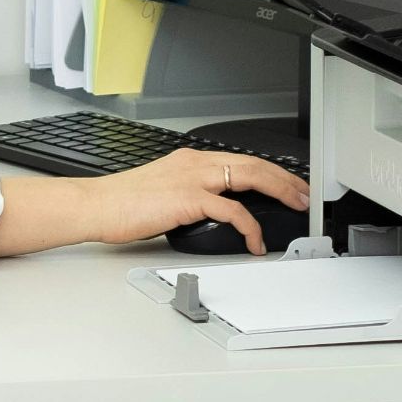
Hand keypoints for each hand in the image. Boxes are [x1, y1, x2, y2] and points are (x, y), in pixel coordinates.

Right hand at [86, 149, 310, 254]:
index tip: (288, 183)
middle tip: (305, 193)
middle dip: (285, 178)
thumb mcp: (163, 192)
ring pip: (249, 177)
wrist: (97, 205)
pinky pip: (232, 210)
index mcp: (190, 160)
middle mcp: (194, 163)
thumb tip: (212, 213)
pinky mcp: (188, 198)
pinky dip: (250, 226)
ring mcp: (192, 178)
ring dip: (279, 191)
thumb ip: (190, 195)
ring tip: (295, 207)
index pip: (240, 159)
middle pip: (253, 163)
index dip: (271, 171)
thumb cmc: (122, 204)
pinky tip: (255, 242)